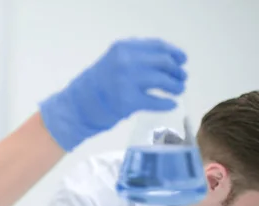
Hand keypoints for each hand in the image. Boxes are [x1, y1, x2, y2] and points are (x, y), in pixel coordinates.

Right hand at [39, 38, 187, 151]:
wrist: (76, 106)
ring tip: (178, 90)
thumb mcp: (113, 61)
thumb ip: (134, 58)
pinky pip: (156, 101)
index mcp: (123, 48)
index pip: (157, 46)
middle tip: (182, 78)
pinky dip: (166, 103)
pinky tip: (171, 104)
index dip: (173, 53)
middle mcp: (126, 61)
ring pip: (162, 80)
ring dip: (175, 85)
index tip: (182, 60)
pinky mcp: (129, 102)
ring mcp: (128, 81)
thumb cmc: (95, 85)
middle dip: (176, 71)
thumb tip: (165, 61)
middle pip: (163, 62)